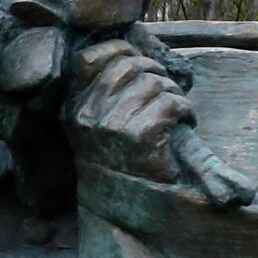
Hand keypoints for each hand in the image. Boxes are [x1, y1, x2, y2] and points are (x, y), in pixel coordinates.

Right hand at [63, 39, 192, 183]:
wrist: (119, 213)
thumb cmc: (114, 162)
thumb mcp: (93, 125)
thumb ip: (101, 89)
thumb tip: (129, 44)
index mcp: (72, 108)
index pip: (91, 58)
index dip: (119, 52)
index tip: (136, 65)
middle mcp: (88, 116)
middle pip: (130, 65)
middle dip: (154, 72)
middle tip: (162, 92)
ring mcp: (113, 128)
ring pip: (155, 82)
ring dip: (173, 94)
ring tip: (172, 113)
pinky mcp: (142, 138)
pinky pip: (172, 103)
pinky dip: (185, 111)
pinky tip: (182, 124)